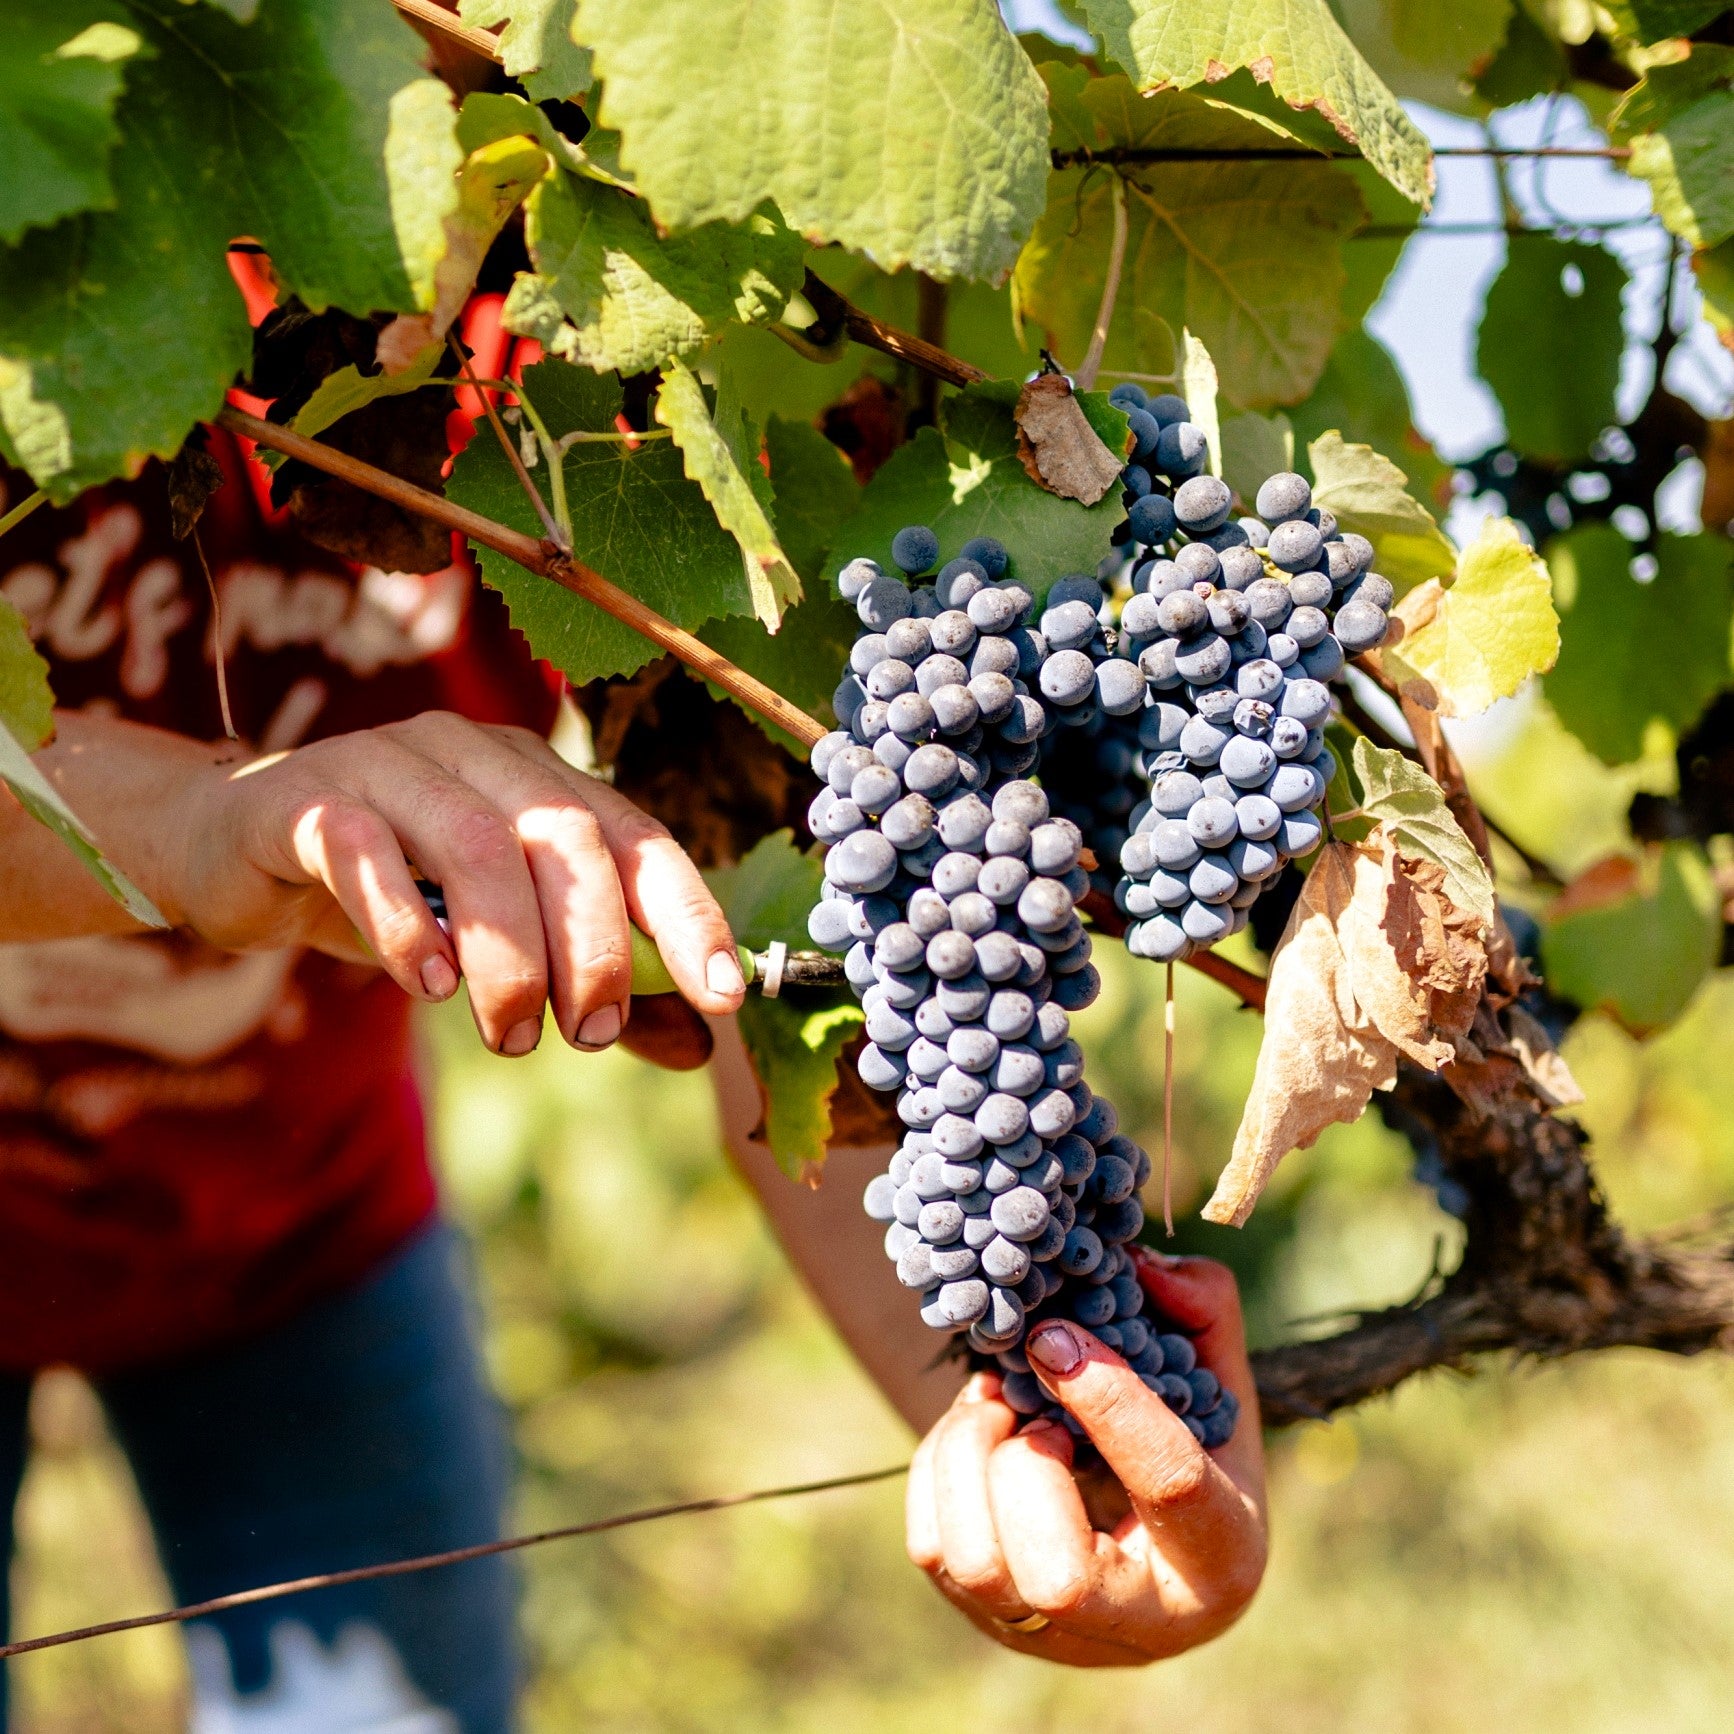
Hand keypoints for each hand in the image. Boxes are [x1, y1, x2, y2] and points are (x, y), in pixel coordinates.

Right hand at [167, 711, 744, 1054]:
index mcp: (538, 779)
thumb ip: (590, 983)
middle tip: (587, 1035)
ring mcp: (388, 763)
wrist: (230, 847)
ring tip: (511, 1034)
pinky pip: (363, 847)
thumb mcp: (496, 939)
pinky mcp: (305, 798)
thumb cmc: (389, 892)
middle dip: (593, 947)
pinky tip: (425, 984)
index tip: (722, 996)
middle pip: (565, 837)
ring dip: (508, 953)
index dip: (688, 913)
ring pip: (475, 842)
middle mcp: (476, 755)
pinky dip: (403, 922)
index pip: (637, 835)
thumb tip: (694, 1045)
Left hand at [906, 1251, 1266, 1664]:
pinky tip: (979, 1432)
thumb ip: (1199, 1313)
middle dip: (1023, 1464)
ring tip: (1000, 1405)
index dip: (1108, 1401)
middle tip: (1031, 1403)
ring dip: (971, 1455)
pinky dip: (940, 1467)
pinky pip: (931, 1545)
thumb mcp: (1218, 1381)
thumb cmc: (1194, 1446)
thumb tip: (1139, 1268)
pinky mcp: (987, 1618)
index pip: (1170, 1487)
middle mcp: (1140, 1625)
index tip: (1054, 1335)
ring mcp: (1054, 1636)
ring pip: (975, 1563)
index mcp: (1221, 1557)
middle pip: (1054, 1574)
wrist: (1150, 1542)